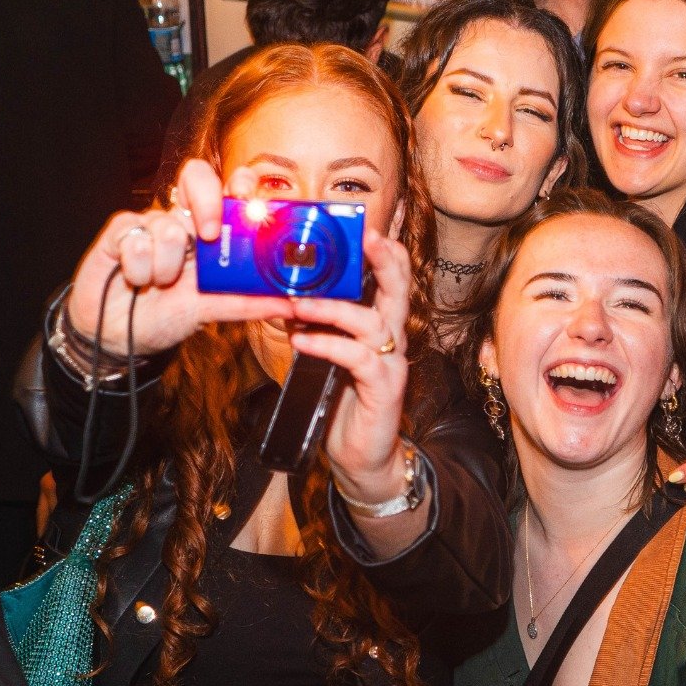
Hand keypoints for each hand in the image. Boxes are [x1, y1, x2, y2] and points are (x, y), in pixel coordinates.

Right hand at [65, 160, 295, 356]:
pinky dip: (138, 267)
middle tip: (209, 234)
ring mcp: (151, 223)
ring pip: (167, 224)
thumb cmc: (166, 316)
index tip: (247, 198)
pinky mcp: (120, 231)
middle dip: (207, 199)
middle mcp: (183, 221)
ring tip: (161, 285)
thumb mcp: (211, 310)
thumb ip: (248, 302)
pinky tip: (136, 280)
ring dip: (167, 266)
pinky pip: (134, 237)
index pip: (229, 189)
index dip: (240, 182)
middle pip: (196, 176)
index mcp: (211, 233)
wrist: (119, 336)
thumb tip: (290, 304)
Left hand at [287, 230, 412, 497]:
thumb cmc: (343, 406)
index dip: (384, 252)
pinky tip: (303, 342)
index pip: (392, 282)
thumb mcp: (328, 360)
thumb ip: (317, 329)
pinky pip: (358, 359)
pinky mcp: (383, 390)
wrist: (361, 460)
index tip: (365, 226)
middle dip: (384, 259)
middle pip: (399, 291)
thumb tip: (286, 301)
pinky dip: (328, 346)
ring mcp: (391, 365)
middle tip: (365, 235)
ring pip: (372, 323)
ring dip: (333, 308)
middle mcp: (393, 341)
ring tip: (296, 303)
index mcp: (382, 329)